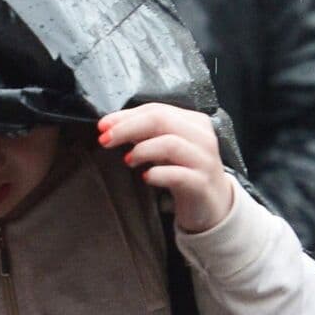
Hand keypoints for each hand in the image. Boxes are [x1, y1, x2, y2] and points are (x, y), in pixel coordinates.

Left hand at [98, 103, 235, 233]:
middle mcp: (202, 137)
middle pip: (161, 120)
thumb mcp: (167, 147)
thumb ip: (145, 133)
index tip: (103, 126)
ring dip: (142, 150)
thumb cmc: (185, 171)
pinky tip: (146, 177)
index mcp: (194, 122)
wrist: (211, 204)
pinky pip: (178, 175)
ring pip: (171, 144)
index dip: (125, 116)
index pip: (156, 110)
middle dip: (127, 128)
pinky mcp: (202, 184)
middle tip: (106, 140)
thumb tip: (112, 126)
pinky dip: (157, 174)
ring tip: (128, 160)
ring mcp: (205, 161)